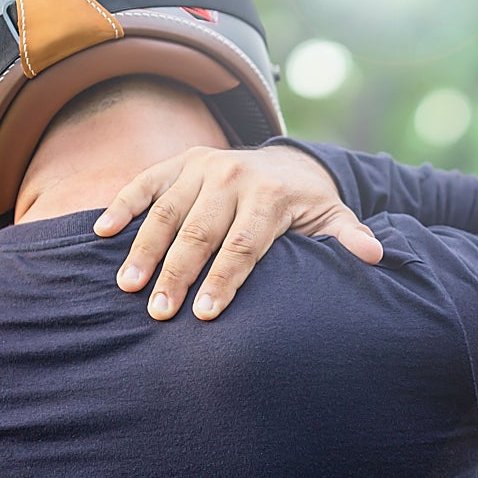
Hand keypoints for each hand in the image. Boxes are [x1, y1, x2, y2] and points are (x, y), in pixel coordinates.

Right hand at [94, 145, 382, 320]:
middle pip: (199, 233)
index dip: (223, 281)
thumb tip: (376, 255)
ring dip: (144, 250)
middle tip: (159, 313)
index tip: (205, 315)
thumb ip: (348, 238)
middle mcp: (233, 178)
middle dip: (178, 275)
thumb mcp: (333, 219)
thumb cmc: (307, 207)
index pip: (243, 246)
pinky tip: (101, 232)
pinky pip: (145, 183)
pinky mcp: (179, 162)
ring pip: (166, 212)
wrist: (287, 163)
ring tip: (127, 287)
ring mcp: (203, 167)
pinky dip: (123, 205)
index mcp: (270, 197)